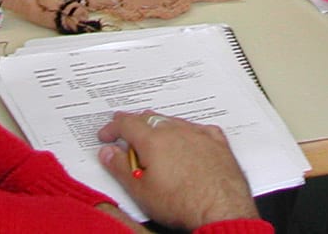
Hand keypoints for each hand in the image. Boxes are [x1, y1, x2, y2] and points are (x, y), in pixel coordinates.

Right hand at [96, 111, 258, 228]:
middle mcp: (175, 131)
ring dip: (159, 126)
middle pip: (149, 118)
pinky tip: (188, 138)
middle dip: (133, 123)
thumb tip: (107, 153)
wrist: (221, 210)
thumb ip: (120, 168)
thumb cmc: (182, 203)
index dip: (112, 128)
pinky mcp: (217, 143)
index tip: (106, 135)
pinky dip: (187, 132)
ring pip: (173, 121)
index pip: (126, 123)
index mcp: (153, 140)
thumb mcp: (140, 191)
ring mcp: (198, 134)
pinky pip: (198, 129)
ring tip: (153, 137)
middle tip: (124, 130)